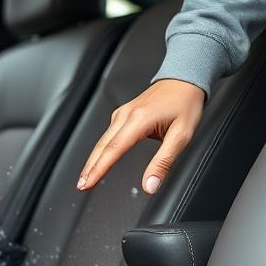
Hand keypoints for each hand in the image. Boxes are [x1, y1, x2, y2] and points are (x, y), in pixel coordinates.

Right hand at [77, 79, 204, 194]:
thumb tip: (151, 185)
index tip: (88, 183)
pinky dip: (100, 150)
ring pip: (102, 140)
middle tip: (81, 185)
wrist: (184, 79)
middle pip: (102, 146)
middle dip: (90, 167)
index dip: (98, 169)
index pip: (114, 149)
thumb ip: (164, 162)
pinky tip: (98, 159)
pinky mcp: (123, 114)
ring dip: (93, 160)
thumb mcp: (181, 136)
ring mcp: (123, 113)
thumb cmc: (185, 104)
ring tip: (86, 177)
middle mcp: (126, 115)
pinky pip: (107, 134)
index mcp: (139, 119)